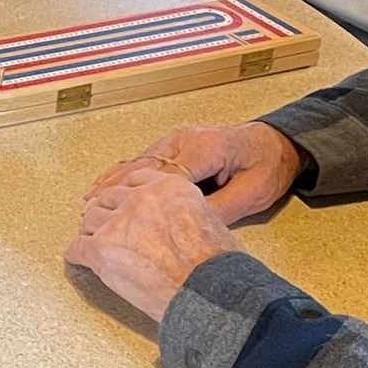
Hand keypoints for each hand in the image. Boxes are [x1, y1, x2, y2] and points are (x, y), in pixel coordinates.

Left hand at [65, 168, 242, 322]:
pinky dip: (77, 255)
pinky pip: (78, 248)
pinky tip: (78, 258)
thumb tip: (175, 222)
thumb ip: (183, 212)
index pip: (135, 178)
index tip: (121, 200)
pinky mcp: (101, 249)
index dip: (125, 192)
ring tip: (92, 242)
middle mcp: (140, 199)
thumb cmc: (218, 267)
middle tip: (106, 224)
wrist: (209, 295)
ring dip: (91, 232)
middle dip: (107, 212)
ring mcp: (118, 223)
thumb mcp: (211, 221)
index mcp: (169, 187)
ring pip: (90, 219)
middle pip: (109, 198)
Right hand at [87, 121, 305, 224]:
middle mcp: (184, 139)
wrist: (278, 143)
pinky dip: (122, 172)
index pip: (165, 177)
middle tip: (91, 212)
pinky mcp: (175, 144)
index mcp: (204, 148)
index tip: (122, 219)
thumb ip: (220, 209)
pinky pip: (143, 158)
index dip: (140, 200)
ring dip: (113, 181)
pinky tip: (105, 182)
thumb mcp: (253, 193)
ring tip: (89, 201)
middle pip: (142, 167)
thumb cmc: (268, 165)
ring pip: (137, 161)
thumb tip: (188, 228)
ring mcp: (177, 139)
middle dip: (115, 190)